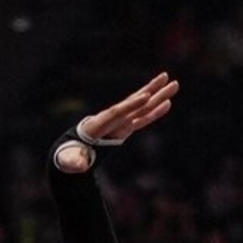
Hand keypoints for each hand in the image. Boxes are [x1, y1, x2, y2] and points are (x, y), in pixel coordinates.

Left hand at [57, 73, 178, 172]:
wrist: (71, 152)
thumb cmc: (68, 157)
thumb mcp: (68, 161)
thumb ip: (74, 162)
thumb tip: (81, 165)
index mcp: (98, 125)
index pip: (116, 112)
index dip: (130, 105)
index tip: (145, 97)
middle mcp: (111, 119)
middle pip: (132, 103)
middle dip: (150, 91)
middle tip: (166, 77)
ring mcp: (119, 122)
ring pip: (141, 107)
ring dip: (158, 96)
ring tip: (174, 84)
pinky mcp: (124, 128)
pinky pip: (142, 119)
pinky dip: (154, 112)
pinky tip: (167, 103)